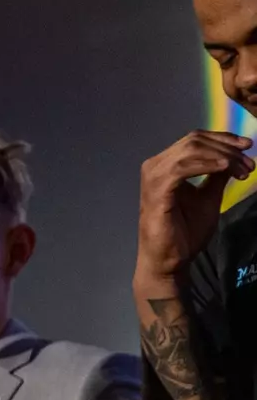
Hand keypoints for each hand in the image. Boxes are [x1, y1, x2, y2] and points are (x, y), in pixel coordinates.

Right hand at [136, 130, 253, 287]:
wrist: (169, 260)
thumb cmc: (184, 233)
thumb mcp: (208, 197)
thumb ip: (216, 176)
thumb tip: (232, 157)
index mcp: (165, 166)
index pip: (195, 140)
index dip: (223, 139)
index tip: (248, 147)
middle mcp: (155, 167)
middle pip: (194, 141)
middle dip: (227, 148)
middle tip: (249, 164)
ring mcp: (153, 178)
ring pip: (191, 150)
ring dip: (222, 156)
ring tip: (242, 169)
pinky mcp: (156, 191)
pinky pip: (182, 168)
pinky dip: (206, 164)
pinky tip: (225, 168)